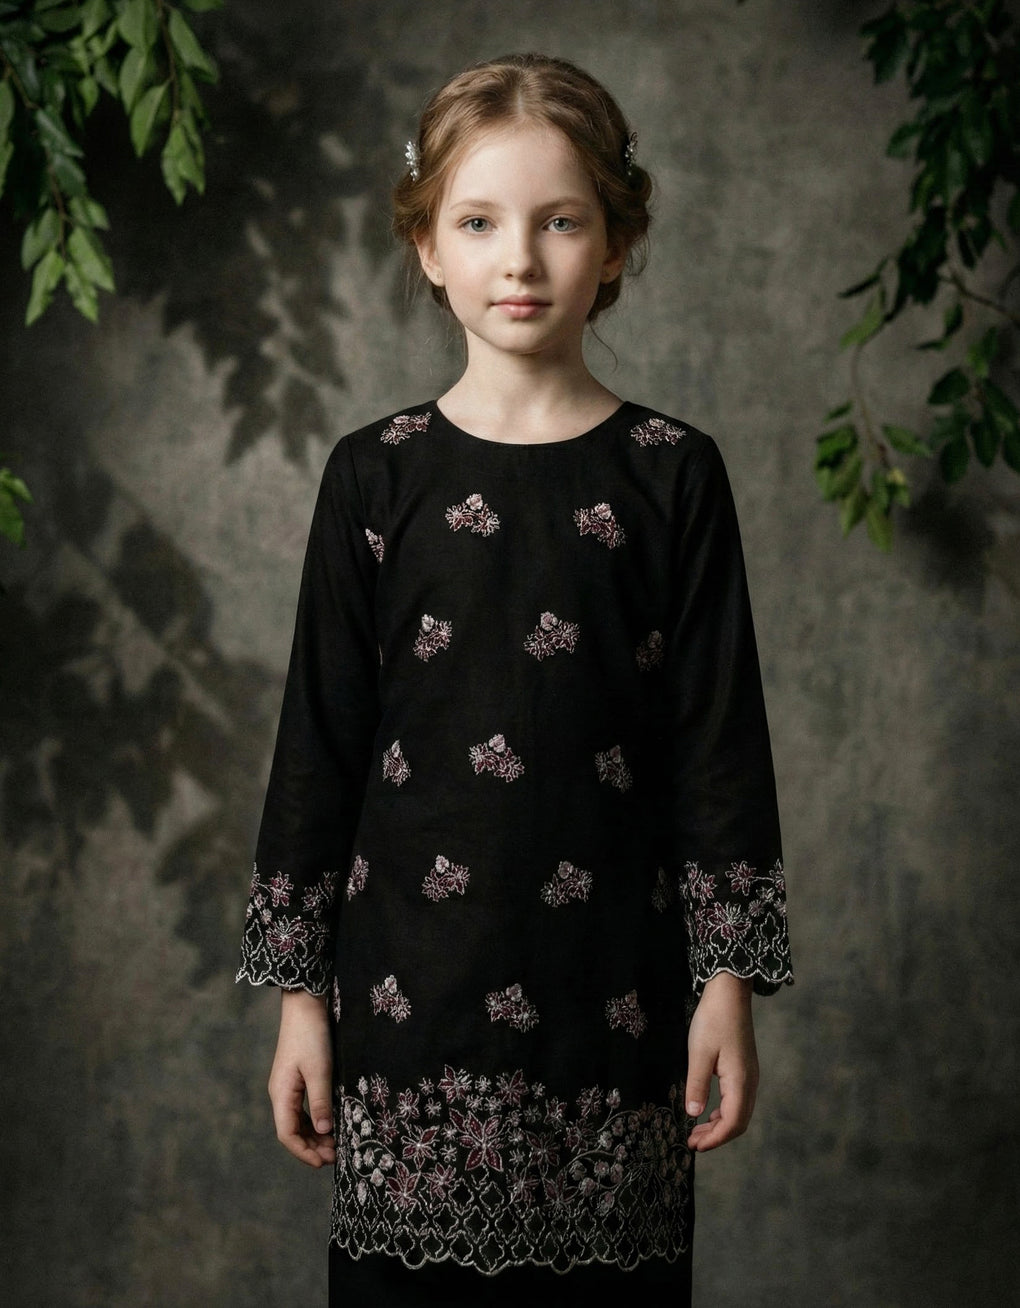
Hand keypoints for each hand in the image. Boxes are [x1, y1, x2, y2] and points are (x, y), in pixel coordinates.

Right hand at [268, 988, 335, 1167]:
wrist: (305, 1005)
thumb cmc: (311, 1035)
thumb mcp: (319, 1070)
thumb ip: (320, 1101)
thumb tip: (324, 1130)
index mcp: (281, 1094)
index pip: (287, 1135)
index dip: (304, 1152)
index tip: (323, 1163)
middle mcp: (280, 1094)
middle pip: (292, 1131)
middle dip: (311, 1147)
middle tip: (335, 1155)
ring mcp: (287, 1086)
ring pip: (297, 1121)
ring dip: (314, 1135)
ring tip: (335, 1144)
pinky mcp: (296, 1078)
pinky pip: (302, 1108)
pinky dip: (315, 1120)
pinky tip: (329, 1123)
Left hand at [685, 971, 758, 1151]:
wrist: (729, 993)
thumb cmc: (713, 1020)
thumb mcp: (699, 1052)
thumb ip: (697, 1085)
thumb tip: (693, 1114)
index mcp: (740, 1081)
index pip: (732, 1123)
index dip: (714, 1139)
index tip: (693, 1146)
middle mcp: (750, 1082)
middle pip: (738, 1122)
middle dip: (716, 1137)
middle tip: (692, 1142)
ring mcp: (750, 1075)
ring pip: (739, 1112)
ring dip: (719, 1126)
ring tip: (696, 1130)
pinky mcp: (745, 1068)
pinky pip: (738, 1100)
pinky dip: (724, 1112)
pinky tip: (708, 1111)